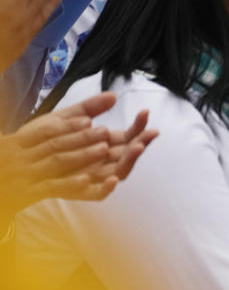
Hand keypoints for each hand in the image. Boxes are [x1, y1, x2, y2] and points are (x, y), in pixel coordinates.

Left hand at [0, 92, 158, 224]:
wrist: (19, 161)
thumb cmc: (44, 141)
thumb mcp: (66, 119)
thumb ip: (90, 108)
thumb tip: (113, 95)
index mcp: (103, 145)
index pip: (128, 136)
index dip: (138, 126)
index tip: (145, 113)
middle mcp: (103, 162)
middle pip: (128, 154)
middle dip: (141, 143)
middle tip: (148, 134)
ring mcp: (94, 177)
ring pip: (119, 172)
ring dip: (130, 162)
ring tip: (137, 148)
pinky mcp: (81, 192)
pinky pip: (98, 194)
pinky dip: (106, 188)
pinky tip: (112, 179)